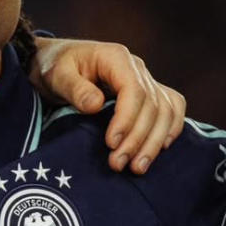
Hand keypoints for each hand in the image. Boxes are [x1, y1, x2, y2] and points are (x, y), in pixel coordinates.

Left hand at [30, 37, 185, 173]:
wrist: (54, 63)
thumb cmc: (54, 67)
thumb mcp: (56, 74)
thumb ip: (74, 88)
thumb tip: (96, 105)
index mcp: (115, 57)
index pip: (133, 90)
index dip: (126, 119)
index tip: (111, 144)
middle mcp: (136, 67)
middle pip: (152, 105)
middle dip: (137, 138)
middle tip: (118, 164)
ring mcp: (145, 80)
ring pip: (165, 110)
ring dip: (154, 141)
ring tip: (137, 167)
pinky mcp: (147, 93)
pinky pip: (171, 109)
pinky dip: (170, 128)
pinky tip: (161, 150)